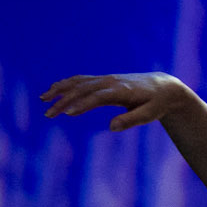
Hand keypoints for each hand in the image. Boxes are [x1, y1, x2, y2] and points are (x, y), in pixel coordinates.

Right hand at [41, 72, 187, 130]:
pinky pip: (81, 80)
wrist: (163, 87)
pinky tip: (53, 91)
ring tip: (43, 99)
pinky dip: (66, 84)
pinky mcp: (103, 80)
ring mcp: (105, 79)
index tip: (68, 114)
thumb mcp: (148, 115)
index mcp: (121, 91)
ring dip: (60, 89)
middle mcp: (110, 81)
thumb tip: (111, 127)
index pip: (98, 97)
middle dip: (64, 100)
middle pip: (82, 89)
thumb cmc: (156, 104)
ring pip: (78, 82)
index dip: (83, 104)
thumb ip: (130, 121)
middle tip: (48, 114)